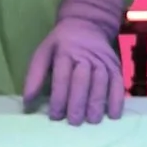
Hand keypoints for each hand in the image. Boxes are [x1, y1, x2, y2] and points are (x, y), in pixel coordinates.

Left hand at [22, 0, 125, 125]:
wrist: (87, 24)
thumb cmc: (61, 44)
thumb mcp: (43, 53)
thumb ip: (35, 77)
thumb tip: (27, 104)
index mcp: (65, 51)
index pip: (62, 77)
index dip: (59, 98)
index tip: (55, 116)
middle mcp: (86, 56)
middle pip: (83, 81)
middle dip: (78, 103)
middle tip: (74, 122)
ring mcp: (103, 61)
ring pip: (102, 83)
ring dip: (97, 103)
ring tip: (92, 120)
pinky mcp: (115, 66)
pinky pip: (118, 84)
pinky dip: (117, 100)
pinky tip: (113, 115)